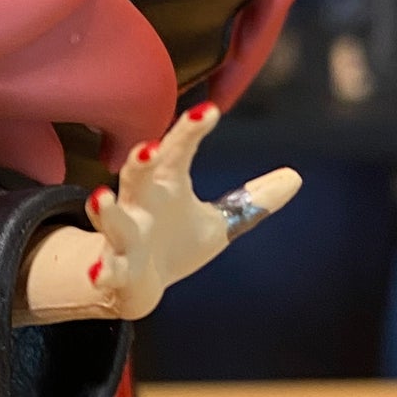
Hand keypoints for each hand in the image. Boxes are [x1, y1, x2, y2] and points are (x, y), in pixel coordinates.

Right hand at [18, 105, 300, 324]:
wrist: (134, 286)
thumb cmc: (173, 243)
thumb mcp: (219, 223)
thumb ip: (253, 201)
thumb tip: (296, 177)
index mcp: (166, 184)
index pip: (178, 149)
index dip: (191, 129)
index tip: (210, 111)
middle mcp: (140, 204)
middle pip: (136, 175)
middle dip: (140, 161)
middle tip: (149, 149)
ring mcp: (124, 237)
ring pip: (113, 220)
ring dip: (107, 210)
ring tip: (101, 197)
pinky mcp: (115, 270)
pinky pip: (107, 269)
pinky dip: (103, 272)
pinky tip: (100, 274)